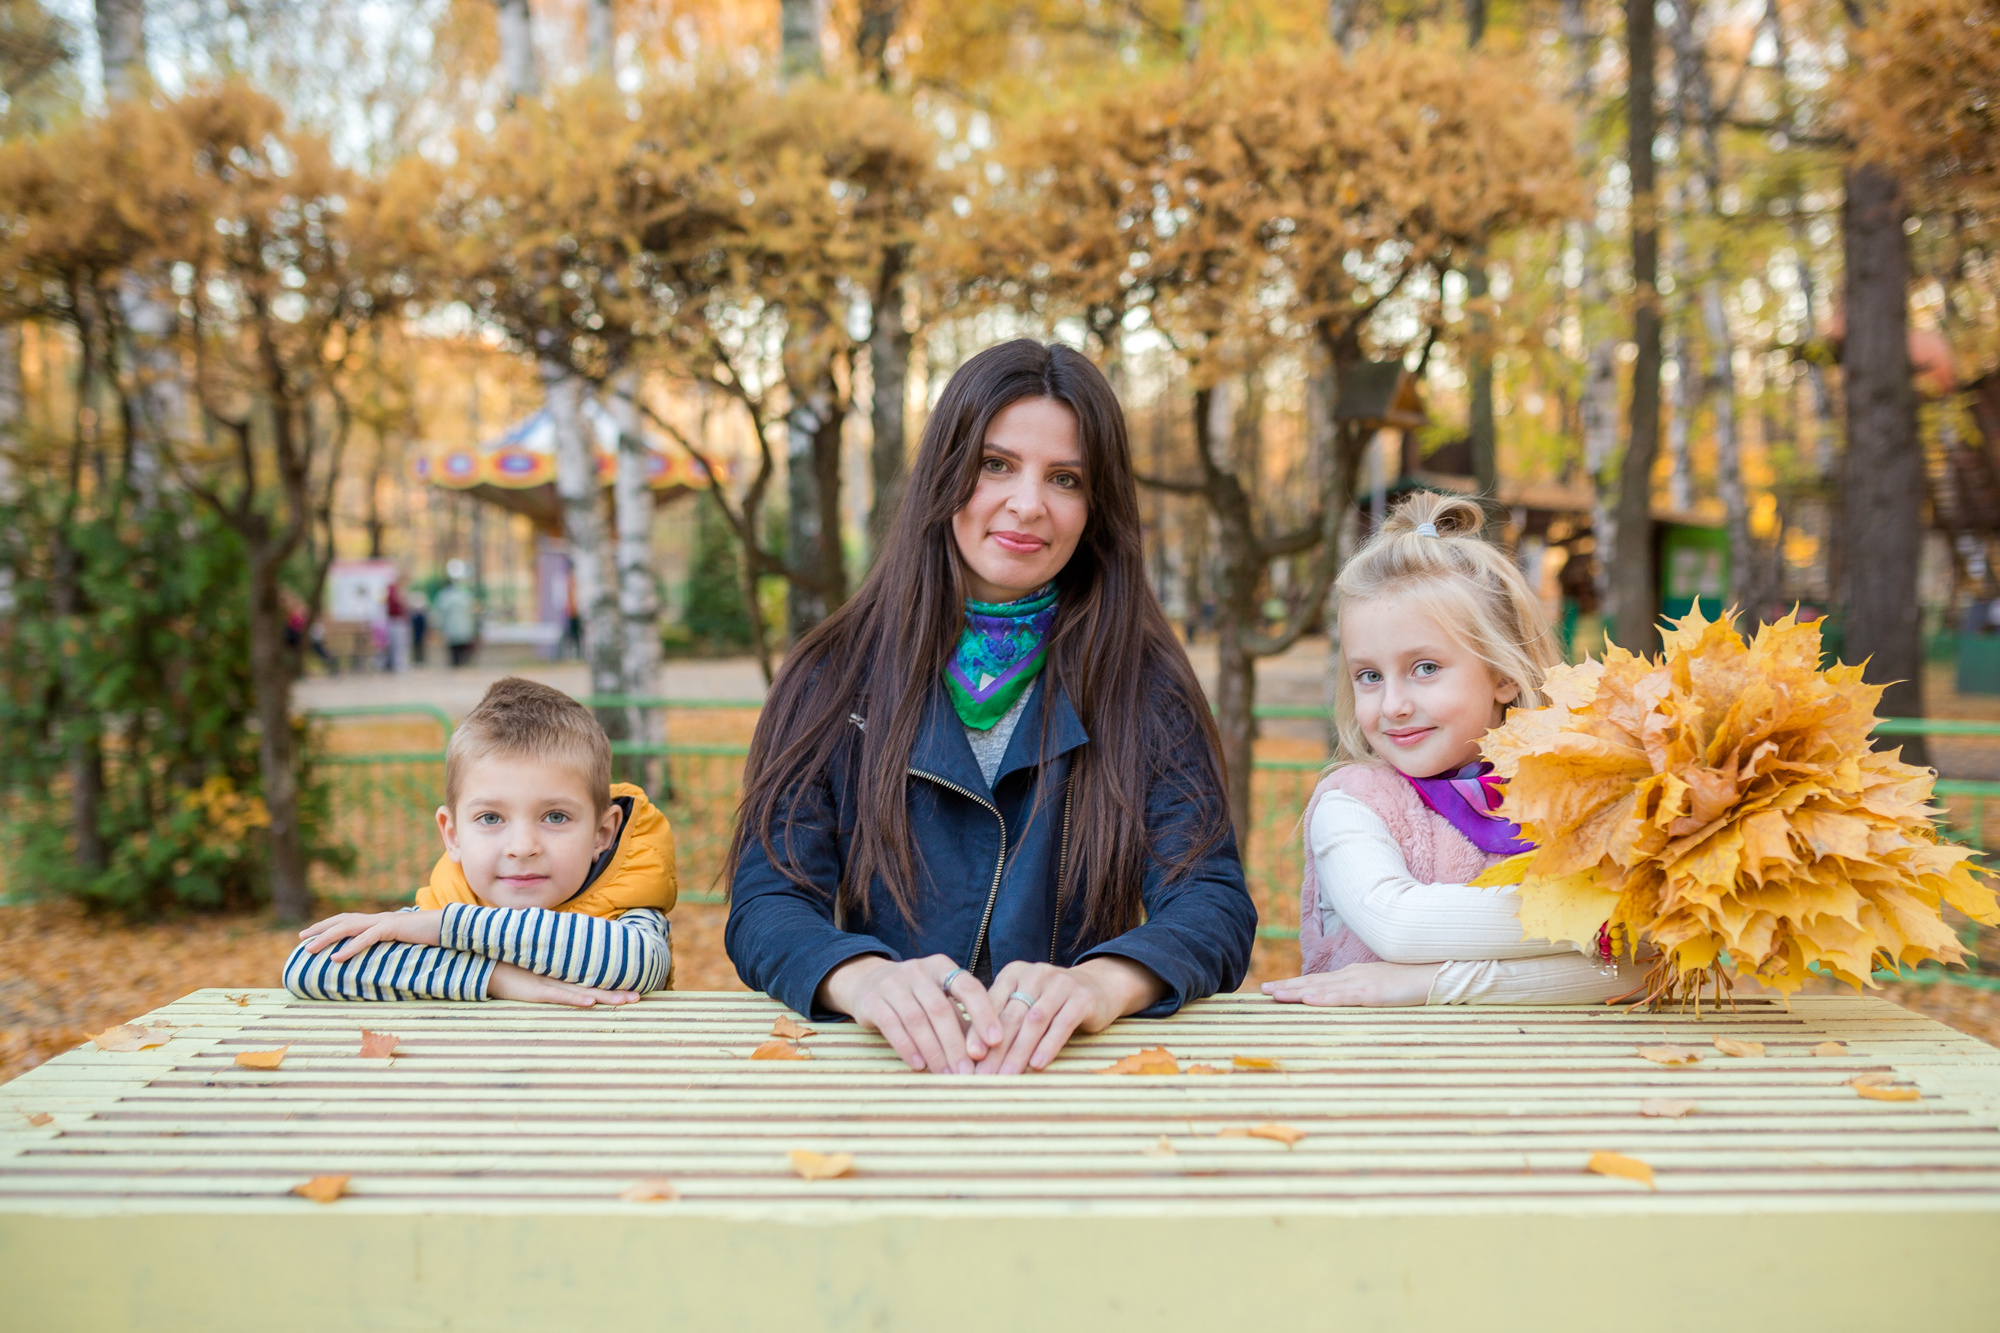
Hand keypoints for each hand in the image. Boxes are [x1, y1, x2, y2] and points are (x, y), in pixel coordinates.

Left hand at [297, 909, 444, 961]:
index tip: (310, 934)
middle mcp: (377, 918)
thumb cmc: (429, 936)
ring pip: (348, 926)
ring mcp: (384, 921)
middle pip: (342, 919)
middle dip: (320, 929)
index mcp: (379, 921)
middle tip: (301, 939)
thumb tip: (379, 959)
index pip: (347, 919)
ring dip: (327, 938)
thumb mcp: (404, 942)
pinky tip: (336, 958)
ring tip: (310, 949)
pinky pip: (367, 938)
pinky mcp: (392, 927)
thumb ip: (390, 945)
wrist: (450, 926)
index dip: (327, 925)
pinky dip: (349, 948)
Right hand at [486, 960, 640, 1006]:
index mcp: (562, 972)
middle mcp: (560, 976)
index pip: (592, 979)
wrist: (485, 964)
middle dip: (617, 992)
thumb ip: (554, 972)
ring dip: (604, 996)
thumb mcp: (537, 970)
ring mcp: (548, 982)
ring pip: (582, 991)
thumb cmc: (511, 967)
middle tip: (640, 997)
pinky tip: (590, 1003)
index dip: (612, 984)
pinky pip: (558, 995)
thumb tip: (571, 978)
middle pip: (593, 985)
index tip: (634, 988)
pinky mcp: (535, 991)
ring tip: (626, 1001)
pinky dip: (574, 999)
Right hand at [817, 954, 1003, 1073]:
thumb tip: (989, 1052)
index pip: (968, 987)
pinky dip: (907, 1048)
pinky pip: (892, 1026)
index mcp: (941, 967)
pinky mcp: (871, 1001)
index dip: (984, 1014)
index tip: (996, 1041)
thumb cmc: (916, 996)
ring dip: (934, 1051)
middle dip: (956, 1044)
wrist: (867, 982)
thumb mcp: (939, 998)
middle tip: (968, 1073)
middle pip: (940, 1010)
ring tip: (946, 1074)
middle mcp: (917, 971)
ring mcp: (892, 984)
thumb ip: (961, 1019)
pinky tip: (919, 1066)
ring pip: (917, 1020)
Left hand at [977, 957, 1165, 1074]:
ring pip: (1034, 1022)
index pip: (991, 1004)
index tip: (968, 1058)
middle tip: (984, 1076)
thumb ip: (1002, 1019)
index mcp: (1014, 973)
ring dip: (1019, 1052)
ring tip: (1007, 1076)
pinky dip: (1048, 1046)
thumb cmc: (1052, 1002)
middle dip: (996, 1049)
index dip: (979, 1031)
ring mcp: (1060, 984)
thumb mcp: (1026, 1002)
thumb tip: (972, 1054)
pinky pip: (1062, 1025)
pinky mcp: (1082, 998)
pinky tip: (1037, 1065)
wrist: (1100, 986)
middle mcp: (1035, 974)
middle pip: (1011, 1016)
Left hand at [1262, 961, 1442, 1007]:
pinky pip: (1344, 997)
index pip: (1320, 980)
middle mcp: (1354, 976)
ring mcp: (1363, 983)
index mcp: (1356, 975)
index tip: (1274, 988)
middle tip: (1263, 991)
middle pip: (1314, 982)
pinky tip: (1307, 999)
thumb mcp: (1385, 986)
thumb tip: (1353, 999)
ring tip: (1274, 995)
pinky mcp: (1374, 993)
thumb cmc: (1416, 979)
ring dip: (1296, 992)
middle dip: (1287, 987)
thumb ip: (1367, 992)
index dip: (1296, 984)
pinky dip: (1323, 998)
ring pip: (1322, 988)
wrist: (1442, 971)